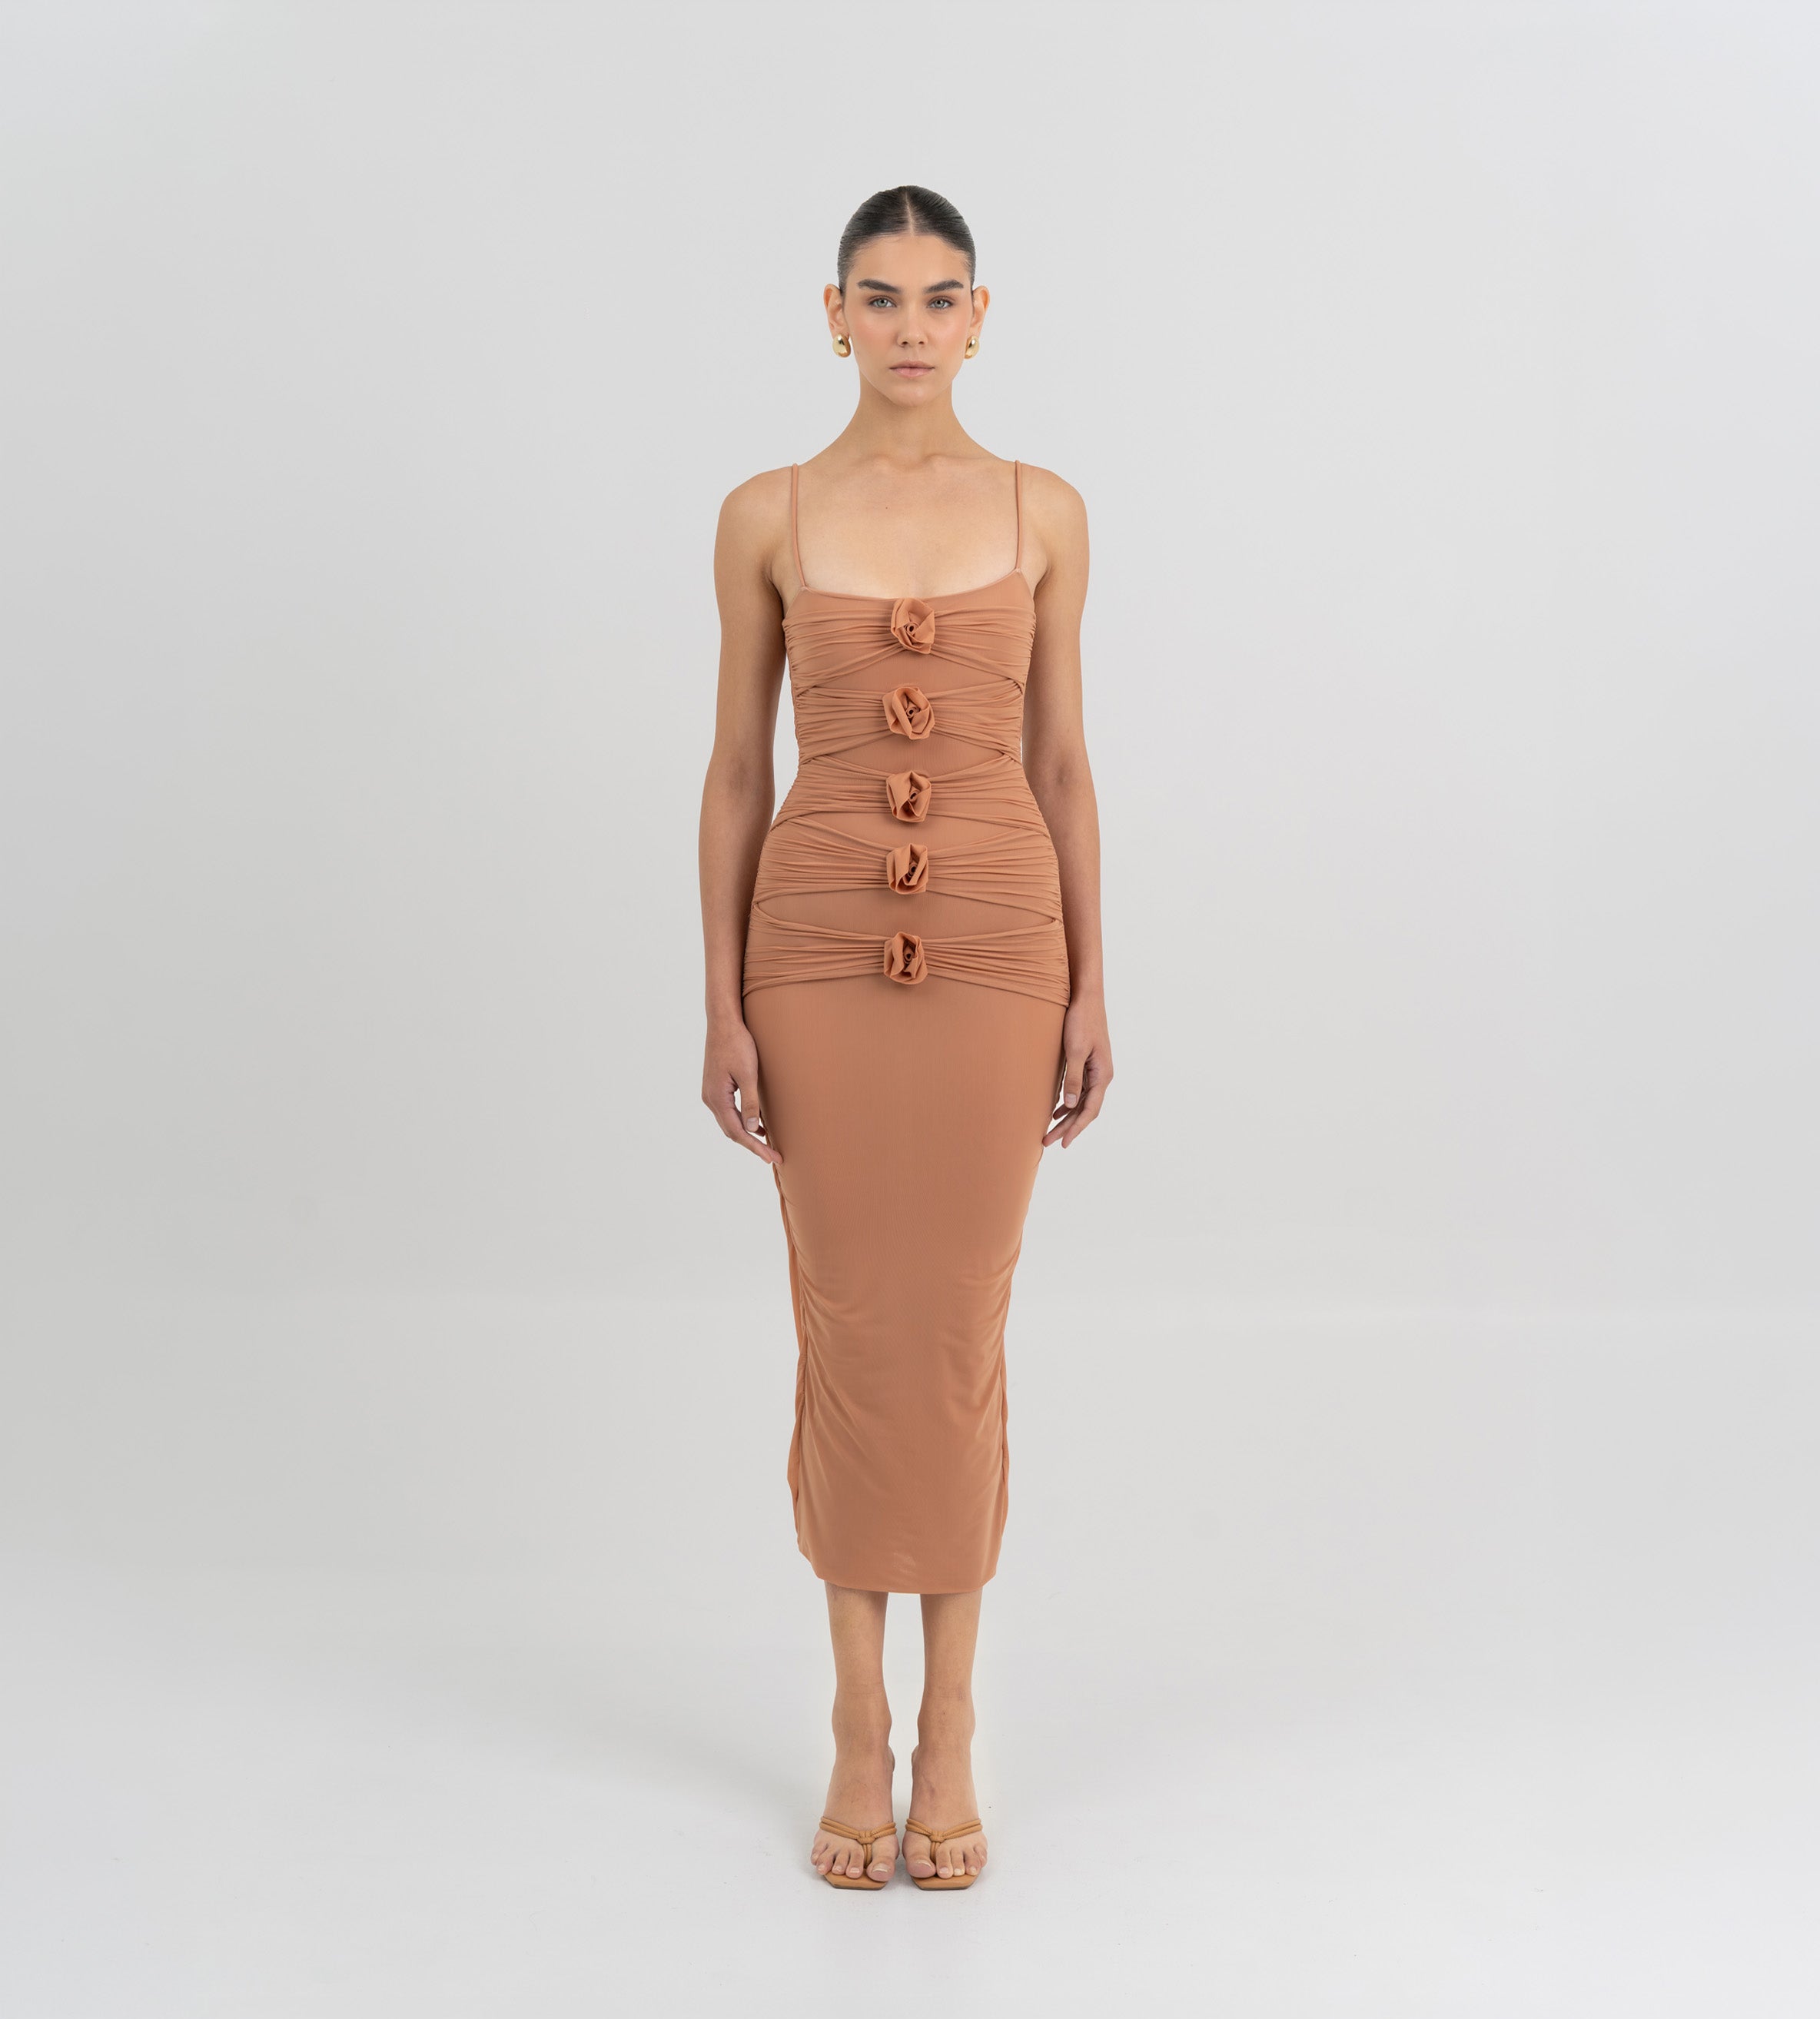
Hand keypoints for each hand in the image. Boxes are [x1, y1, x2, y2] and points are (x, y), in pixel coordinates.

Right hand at [702, 1017, 780, 1164]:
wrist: (723, 1022)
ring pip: (729, 1122)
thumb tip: (752, 1129)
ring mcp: (711, 1092)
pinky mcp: (716, 1086)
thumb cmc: (737, 1044)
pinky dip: (743, 1121)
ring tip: (767, 1145)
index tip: (770, 1157)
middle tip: (772, 1156)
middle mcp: (711, 1099)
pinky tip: (758, 1124)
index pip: (737, 1132)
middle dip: (752, 1145)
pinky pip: (729, 1111)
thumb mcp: (748, 1074)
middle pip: (731, 1130)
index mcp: (717, 1098)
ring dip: (747, 1134)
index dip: (754, 1147)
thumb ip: (750, 1103)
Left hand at [1044, 995, 1111, 1148]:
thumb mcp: (1075, 1050)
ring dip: (1067, 1117)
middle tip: (1048, 1142)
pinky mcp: (1088, 1063)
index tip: (1063, 1143)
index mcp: (1102, 1075)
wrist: (1086, 997)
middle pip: (1085, 1109)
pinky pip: (1079, 1090)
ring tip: (1050, 1131)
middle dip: (1067, 1127)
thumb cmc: (1081, 1020)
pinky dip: (1068, 1102)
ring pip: (1082, 1101)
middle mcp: (1102, 1075)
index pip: (1090, 1110)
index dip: (1076, 1128)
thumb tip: (1069, 1106)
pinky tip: (1056, 1109)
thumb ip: (1073, 1079)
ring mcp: (1096, 1070)